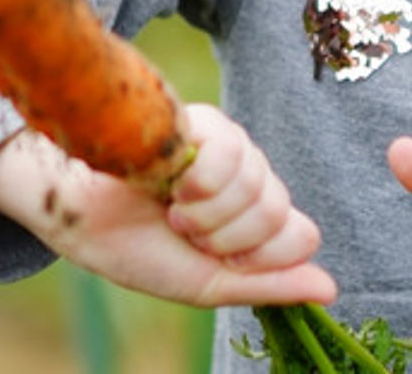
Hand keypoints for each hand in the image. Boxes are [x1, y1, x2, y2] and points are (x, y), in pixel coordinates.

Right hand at [0, 106, 335, 308]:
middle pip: (281, 211)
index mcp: (256, 220)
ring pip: (260, 184)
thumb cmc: (138, 249)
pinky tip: (169, 183)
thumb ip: (270, 285)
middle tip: (185, 230)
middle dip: (227, 236)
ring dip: (208, 211)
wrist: (80, 214)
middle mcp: (251, 179)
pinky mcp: (204, 120)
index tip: (214, 257)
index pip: (303, 234)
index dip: (259, 256)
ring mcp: (230, 146)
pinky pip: (231, 152)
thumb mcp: (208, 284)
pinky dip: (197, 182)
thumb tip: (331, 290)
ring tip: (173, 207)